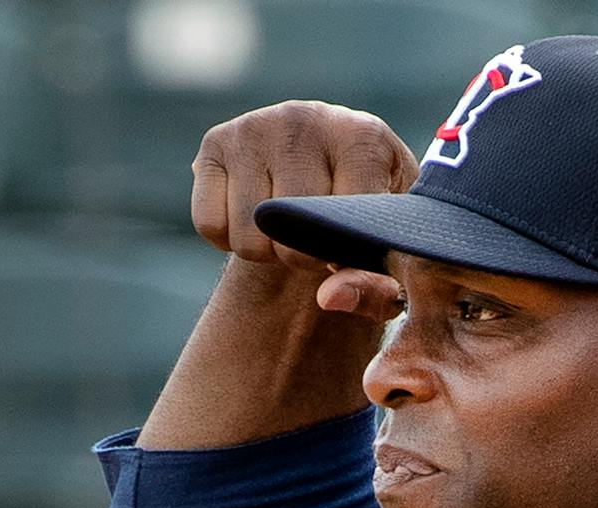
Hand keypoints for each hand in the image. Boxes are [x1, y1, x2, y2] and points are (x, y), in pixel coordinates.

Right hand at [191, 101, 413, 317]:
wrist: (333, 167)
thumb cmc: (371, 215)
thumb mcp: (388, 249)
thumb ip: (375, 286)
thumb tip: (329, 298)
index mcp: (364, 137)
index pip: (342, 224)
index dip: (342, 257)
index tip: (350, 252)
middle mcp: (306, 120)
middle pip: (291, 233)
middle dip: (304, 259)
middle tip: (319, 244)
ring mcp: (255, 126)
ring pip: (248, 235)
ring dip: (267, 253)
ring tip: (291, 232)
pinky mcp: (215, 141)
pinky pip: (209, 224)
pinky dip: (230, 240)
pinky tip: (257, 223)